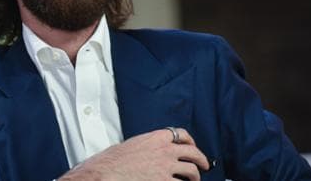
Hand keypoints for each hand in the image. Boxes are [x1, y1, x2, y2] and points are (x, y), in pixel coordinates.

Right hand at [58, 127, 209, 180]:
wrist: (106, 172)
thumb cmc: (114, 160)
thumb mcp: (134, 144)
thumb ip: (149, 146)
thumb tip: (155, 153)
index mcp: (157, 137)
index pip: (182, 134)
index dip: (191, 141)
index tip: (192, 146)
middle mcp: (165, 150)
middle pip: (193, 152)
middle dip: (201, 160)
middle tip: (204, 165)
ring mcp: (167, 167)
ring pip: (192, 171)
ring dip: (195, 176)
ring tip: (194, 180)